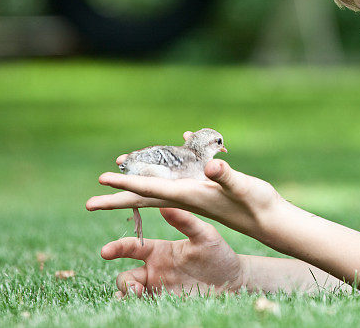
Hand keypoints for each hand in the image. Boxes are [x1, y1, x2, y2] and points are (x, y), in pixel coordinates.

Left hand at [86, 133, 283, 239]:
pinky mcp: (205, 188)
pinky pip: (181, 172)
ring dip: (138, 178)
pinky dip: (175, 157)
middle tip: (89, 202)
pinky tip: (185, 139)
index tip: (101, 182)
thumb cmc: (256, 205)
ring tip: (121, 169)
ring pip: (159, 185)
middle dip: (118, 196)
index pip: (151, 190)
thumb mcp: (243, 187)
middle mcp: (187, 196)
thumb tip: (209, 167)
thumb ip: (226, 177)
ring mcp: (194, 193)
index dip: (126, 185)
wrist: (270, 220)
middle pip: (145, 196)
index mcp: (190, 196)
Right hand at [104, 207, 244, 297]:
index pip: (132, 247)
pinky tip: (141, 309)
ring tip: (140, 300)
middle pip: (126, 276)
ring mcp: (158, 288)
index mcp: (159, 250)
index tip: (106, 251)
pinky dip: (137, 309)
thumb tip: (165, 205)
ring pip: (131, 295)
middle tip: (135, 290)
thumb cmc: (219, 254)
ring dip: (129, 299)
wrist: (233, 281)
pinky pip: (144, 307)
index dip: (117, 248)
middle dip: (124, 284)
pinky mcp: (165, 303)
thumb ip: (186, 221)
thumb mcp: (205, 235)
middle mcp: (154, 269)